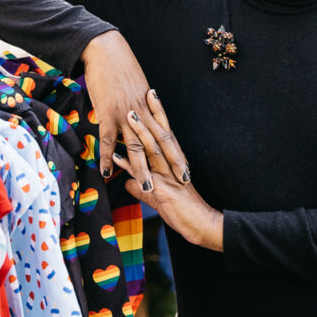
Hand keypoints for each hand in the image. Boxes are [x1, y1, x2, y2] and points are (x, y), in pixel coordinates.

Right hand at [81, 31, 186, 185]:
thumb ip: (140, 103)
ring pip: (137, 146)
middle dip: (171, 164)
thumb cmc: (120, 65)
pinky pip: (108, 140)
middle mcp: (142, 113)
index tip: (186, 167)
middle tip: (182, 182)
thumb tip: (141, 115)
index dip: (177, 152)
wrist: (106, 50)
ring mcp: (125, 114)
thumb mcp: (136, 85)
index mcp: (150, 106)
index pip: (167, 134)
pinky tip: (108, 173)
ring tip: (149, 187)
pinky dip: (108, 158)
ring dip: (143, 169)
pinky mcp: (107, 113)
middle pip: (159, 143)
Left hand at [111, 90, 223, 251]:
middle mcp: (170, 165)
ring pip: (152, 148)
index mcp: (173, 162)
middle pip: (161, 133)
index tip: (152, 95)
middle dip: (153, 112)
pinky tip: (115, 157)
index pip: (165, 132)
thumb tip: (129, 182)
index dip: (159, 114)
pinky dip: (128, 165)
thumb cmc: (184, 212)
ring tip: (129, 114)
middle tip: (146, 90)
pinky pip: (142, 175)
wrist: (201, 226)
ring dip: (140, 131)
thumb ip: (143, 188)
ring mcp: (166, 176)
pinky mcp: (161, 190)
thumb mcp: (160, 198)